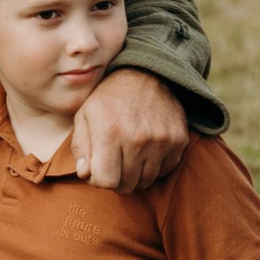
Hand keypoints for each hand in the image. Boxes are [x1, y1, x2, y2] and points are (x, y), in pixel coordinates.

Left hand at [72, 68, 190, 191]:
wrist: (147, 74)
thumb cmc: (110, 98)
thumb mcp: (85, 115)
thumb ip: (80, 147)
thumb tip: (84, 174)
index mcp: (109, 132)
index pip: (105, 181)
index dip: (98, 179)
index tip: (98, 168)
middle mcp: (138, 139)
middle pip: (126, 185)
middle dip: (116, 178)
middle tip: (114, 161)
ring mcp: (161, 141)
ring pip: (146, 181)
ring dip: (136, 173)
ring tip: (130, 153)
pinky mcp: (179, 140)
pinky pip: (165, 170)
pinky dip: (155, 165)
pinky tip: (147, 148)